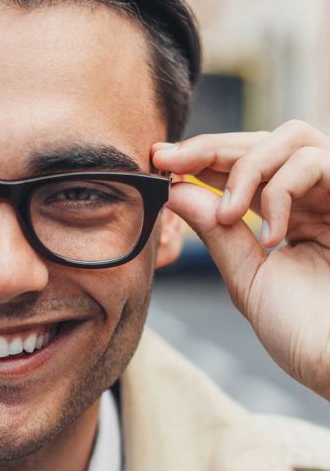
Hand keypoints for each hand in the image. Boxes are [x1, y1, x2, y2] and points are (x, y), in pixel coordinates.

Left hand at [152, 120, 329, 400]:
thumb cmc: (305, 333)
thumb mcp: (249, 278)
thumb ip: (217, 233)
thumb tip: (176, 190)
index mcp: (295, 215)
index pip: (246, 166)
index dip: (202, 156)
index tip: (158, 159)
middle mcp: (320, 197)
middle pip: (265, 139)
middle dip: (210, 146)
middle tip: (167, 160)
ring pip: (292, 137)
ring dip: (247, 168)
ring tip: (228, 216)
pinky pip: (315, 161)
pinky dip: (279, 191)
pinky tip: (270, 236)